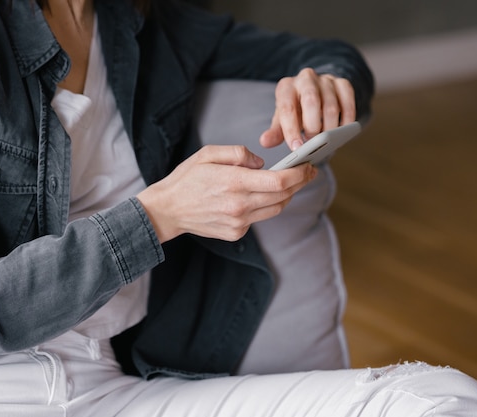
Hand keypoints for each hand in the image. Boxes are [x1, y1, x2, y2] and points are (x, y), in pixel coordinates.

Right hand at [137, 145, 316, 242]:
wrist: (168, 210)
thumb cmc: (187, 179)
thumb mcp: (208, 154)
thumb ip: (239, 153)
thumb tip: (262, 164)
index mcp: (233, 182)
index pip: (279, 181)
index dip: (299, 174)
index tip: (309, 166)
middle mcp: (239, 205)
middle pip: (283, 196)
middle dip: (299, 183)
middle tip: (308, 172)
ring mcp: (238, 222)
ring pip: (276, 209)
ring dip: (286, 196)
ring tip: (289, 183)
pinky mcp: (236, 232)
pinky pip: (259, 218)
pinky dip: (264, 206)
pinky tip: (257, 197)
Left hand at [260, 68, 355, 150]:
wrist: (315, 94)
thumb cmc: (296, 110)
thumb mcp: (282, 120)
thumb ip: (275, 132)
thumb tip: (265, 142)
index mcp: (286, 87)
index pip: (287, 108)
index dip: (291, 130)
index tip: (297, 148)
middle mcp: (305, 78)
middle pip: (311, 101)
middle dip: (313, 127)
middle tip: (312, 143)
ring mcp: (326, 79)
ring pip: (331, 106)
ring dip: (330, 128)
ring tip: (326, 142)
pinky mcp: (343, 84)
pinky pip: (348, 103)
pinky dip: (346, 121)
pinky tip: (341, 133)